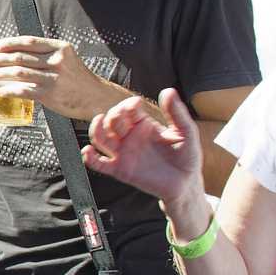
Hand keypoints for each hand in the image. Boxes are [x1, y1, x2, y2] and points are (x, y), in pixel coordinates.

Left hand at [0, 35, 123, 121]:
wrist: (96, 97)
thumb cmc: (78, 78)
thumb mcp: (65, 59)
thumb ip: (45, 55)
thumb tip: (14, 55)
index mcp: (59, 48)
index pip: (28, 42)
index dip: (8, 43)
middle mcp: (56, 61)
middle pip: (20, 57)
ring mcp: (53, 78)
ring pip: (18, 73)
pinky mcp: (50, 94)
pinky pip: (23, 90)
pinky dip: (9, 90)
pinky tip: (0, 90)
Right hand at [81, 89, 202, 204]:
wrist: (186, 183)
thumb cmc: (187, 157)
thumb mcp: (186, 131)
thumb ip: (177, 112)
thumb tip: (168, 91)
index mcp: (143, 125)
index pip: (127, 110)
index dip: (127, 104)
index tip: (136, 104)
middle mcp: (130, 137)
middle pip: (111, 121)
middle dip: (114, 115)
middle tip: (123, 116)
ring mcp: (124, 154)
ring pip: (100, 138)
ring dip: (96, 128)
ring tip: (99, 121)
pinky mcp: (120, 170)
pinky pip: (98, 164)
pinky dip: (89, 157)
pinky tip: (88, 151)